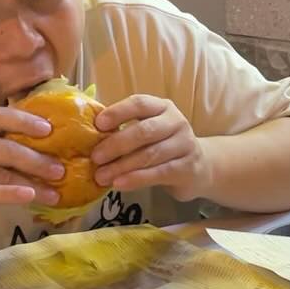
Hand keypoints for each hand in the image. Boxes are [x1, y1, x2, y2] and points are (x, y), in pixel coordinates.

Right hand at [0, 107, 63, 234]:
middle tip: (60, 167)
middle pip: (6, 145)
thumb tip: (24, 147)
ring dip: (33, 180)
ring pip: (3, 171)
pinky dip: (13, 194)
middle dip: (37, 157)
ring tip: (55, 189)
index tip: (49, 128)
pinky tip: (31, 197)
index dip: (25, 120)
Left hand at [90, 95, 211, 200]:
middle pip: (144, 131)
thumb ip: (126, 130)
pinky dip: (136, 179)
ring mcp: (185, 145)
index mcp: (162, 107)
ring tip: (101, 176)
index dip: (118, 112)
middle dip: (116, 144)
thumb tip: (90, 138)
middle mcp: (177, 122)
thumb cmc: (163, 146)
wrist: (199, 167)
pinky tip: (119, 184)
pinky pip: (159, 173)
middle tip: (95, 158)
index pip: (140, 104)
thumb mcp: (149, 132)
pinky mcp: (188, 168)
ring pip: (150, 154)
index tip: (98, 124)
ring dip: (122, 166)